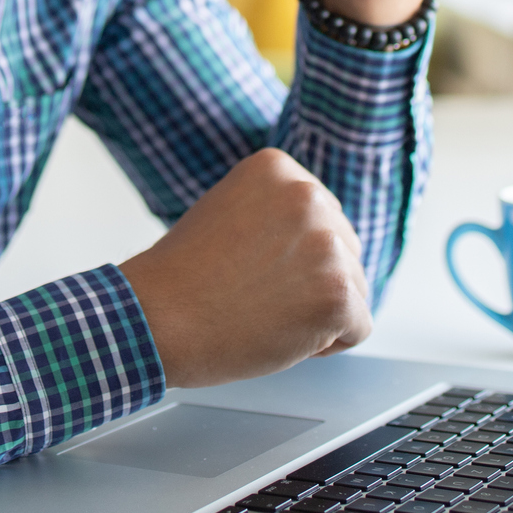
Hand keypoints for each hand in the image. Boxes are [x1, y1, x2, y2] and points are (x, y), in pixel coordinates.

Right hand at [118, 148, 371, 387]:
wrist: (154, 319)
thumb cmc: (182, 279)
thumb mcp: (230, 213)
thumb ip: (277, 213)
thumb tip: (327, 235)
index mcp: (277, 168)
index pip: (323, 217)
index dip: (291, 253)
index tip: (250, 266)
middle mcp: (307, 195)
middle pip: (346, 250)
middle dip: (311, 281)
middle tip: (255, 294)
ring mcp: (327, 245)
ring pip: (355, 289)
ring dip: (317, 312)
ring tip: (263, 312)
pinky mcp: (338, 294)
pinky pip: (358, 327)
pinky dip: (326, 344)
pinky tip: (280, 335)